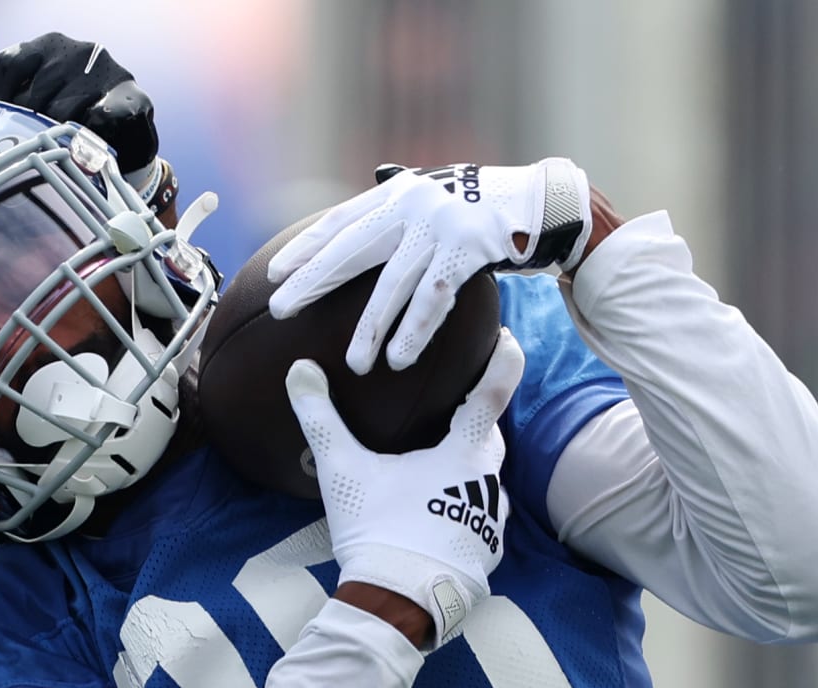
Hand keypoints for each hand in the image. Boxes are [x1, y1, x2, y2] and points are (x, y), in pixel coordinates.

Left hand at [0, 32, 158, 175]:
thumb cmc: (71, 114)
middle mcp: (78, 50)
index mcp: (48, 45)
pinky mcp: (133, 96)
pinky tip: (83, 147)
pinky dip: (87, 136)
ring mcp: (108, 71)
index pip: (7, 64)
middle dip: (26, 125)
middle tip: (24, 148)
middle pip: (33, 93)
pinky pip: (100, 120)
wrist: (127, 139)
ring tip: (52, 151)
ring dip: (54, 137)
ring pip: (63, 112)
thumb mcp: (33, 93)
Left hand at [267, 160, 590, 374]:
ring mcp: (439, 225)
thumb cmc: (485, 212)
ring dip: (370, 328)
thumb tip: (363, 223)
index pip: (340, 220)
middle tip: (282, 311)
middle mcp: (412, 204)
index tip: (273, 275)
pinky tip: (397, 361)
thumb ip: (401, 214)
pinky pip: (433, 299)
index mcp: (398, 193)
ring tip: (354, 363)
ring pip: (392, 284)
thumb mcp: (437, 202)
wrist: (544, 204)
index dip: (306, 248)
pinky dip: (414, 332)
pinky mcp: (467, 249)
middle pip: (352, 248)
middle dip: (313, 281)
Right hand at [287, 328, 524, 645]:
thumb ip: (322, 418)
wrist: (397, 603)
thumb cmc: (376, 529)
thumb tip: (300, 370)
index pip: (491, 396)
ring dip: (469, 471)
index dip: (504, 363)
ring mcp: (491, 524)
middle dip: (478, 421)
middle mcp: (488, 486)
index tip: (510, 340)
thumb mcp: (343, 471)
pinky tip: (440, 515)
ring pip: (488, 484)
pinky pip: (481, 522)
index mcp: (462, 457)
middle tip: (458, 408)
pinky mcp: (487, 557)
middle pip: (489, 441)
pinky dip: (465, 510)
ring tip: (441, 467)